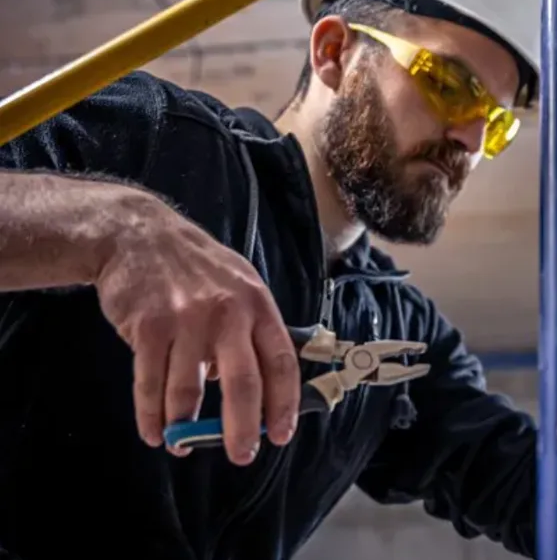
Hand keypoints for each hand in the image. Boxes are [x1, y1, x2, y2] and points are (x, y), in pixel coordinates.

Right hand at [93, 192, 300, 464]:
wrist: (138, 234)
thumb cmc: (196, 267)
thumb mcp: (239, 286)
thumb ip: (251, 333)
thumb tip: (258, 388)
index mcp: (258, 306)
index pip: (282, 362)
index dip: (284, 404)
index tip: (281, 434)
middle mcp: (228, 314)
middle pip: (243, 383)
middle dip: (242, 428)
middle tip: (242, 455)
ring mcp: (187, 320)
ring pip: (190, 391)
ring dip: (186, 427)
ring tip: (183, 446)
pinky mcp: (148, 327)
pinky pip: (150, 383)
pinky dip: (151, 415)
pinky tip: (155, 432)